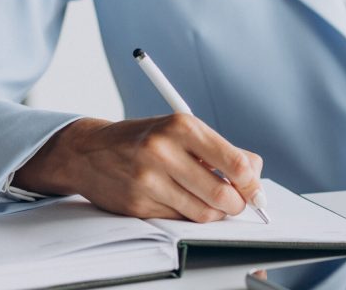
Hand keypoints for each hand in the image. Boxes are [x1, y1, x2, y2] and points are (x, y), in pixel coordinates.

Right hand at [15, 114, 263, 222]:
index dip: (252, 183)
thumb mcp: (183, 130)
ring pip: (204, 213)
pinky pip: (180, 219)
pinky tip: (183, 200)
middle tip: (237, 201)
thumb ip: (222, 150)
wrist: (90, 151)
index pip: (235, 163)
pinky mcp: (138, 204)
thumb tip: (255, 174)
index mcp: (182, 126)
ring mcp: (148, 180)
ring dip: (215, 213)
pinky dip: (189, 214)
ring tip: (211, 201)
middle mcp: (163, 151)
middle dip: (237, 203)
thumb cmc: (145, 139)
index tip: (255, 189)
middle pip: (222, 194)